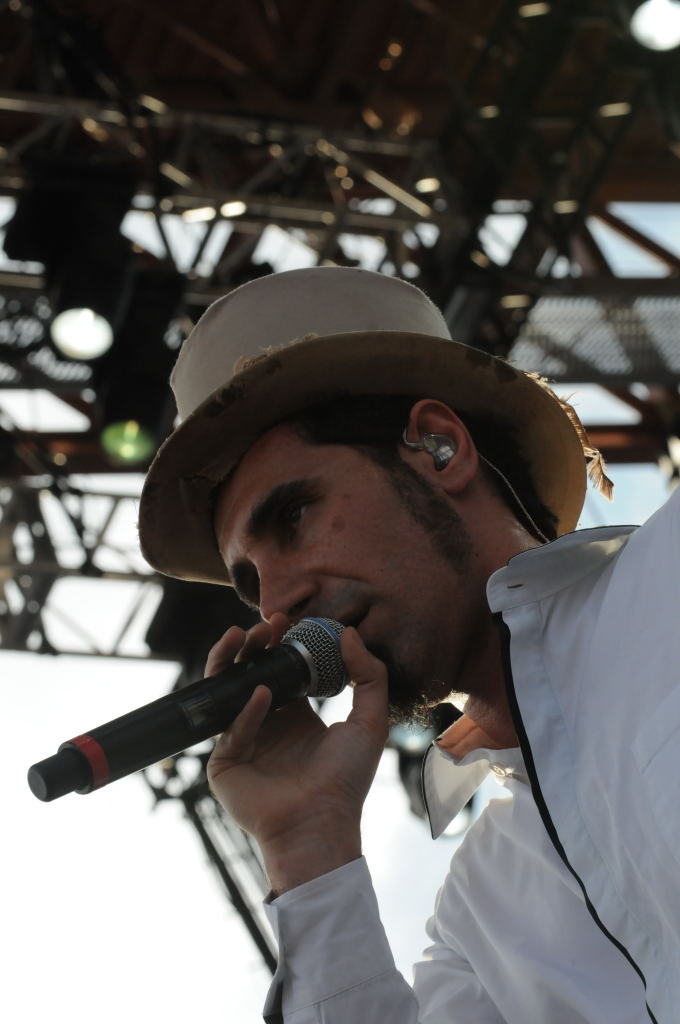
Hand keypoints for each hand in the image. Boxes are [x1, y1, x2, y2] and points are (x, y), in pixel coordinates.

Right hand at [205, 613, 388, 892]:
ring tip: (242, 637)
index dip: (280, 643)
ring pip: (227, 691)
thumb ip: (368, 675)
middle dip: (254, 645)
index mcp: (295, 715)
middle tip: (263, 626)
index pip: (280, 669)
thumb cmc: (346, 779)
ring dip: (232, 661)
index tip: (286, 620)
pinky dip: (247, 710)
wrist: (321, 823)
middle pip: (250, 672)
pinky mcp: (225, 761)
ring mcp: (243, 740)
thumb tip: (348, 632)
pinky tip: (263, 695)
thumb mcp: (369, 721)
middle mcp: (266, 723)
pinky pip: (233, 727)